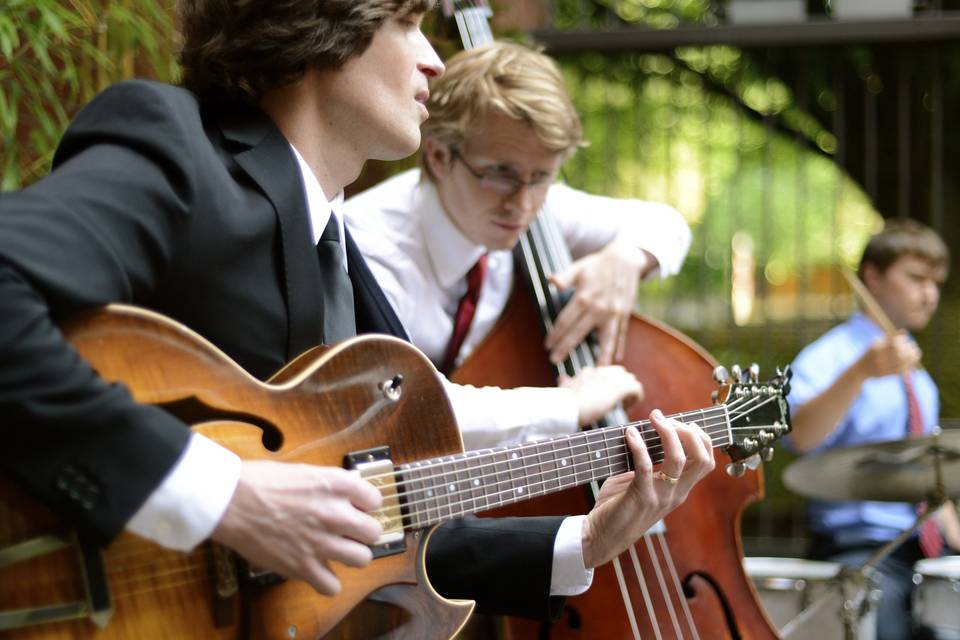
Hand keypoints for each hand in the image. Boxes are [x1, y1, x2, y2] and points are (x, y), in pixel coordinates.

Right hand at [211, 460, 382, 594]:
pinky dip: (327, 582)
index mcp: (335, 485)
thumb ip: (331, 483)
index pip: (375, 499)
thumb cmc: (260, 481)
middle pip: (373, 532)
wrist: (230, 501)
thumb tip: (350, 490)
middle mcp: (334, 513)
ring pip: (363, 559)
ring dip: (352, 556)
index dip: (366, 505)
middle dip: (362, 532)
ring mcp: (321, 542)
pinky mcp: (303, 566)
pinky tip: (319, 571)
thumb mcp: (304, 471)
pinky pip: (332, 586)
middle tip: (349, 532)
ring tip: (338, 551)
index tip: (358, 508)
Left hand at [546, 242, 652, 365]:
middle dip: (565, 347)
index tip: (547, 344)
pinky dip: (618, 347)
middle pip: (579, 332)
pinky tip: (615, 359)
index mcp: (584, 297)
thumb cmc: (597, 265)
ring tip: (595, 370)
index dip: (555, 334)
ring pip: (605, 338)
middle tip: (554, 360)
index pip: (565, 320)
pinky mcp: (624, 314)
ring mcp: (613, 313)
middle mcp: (599, 308)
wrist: (625, 259)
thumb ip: (564, 277)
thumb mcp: (579, 268)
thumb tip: (551, 281)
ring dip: (599, 355)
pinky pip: (621, 334)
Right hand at [559, 365, 643, 425]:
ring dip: (629, 391)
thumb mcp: (564, 389)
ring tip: (624, 404)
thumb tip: (563, 378)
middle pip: (620, 373)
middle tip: (617, 401)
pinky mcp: (621, 387)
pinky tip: (628, 407)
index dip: (608, 384)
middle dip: (621, 385)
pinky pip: (637, 388)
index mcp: (589, 372)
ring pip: (630, 379)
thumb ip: (567, 382)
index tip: (605, 396)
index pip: (605, 372)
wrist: (568, 407)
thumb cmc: (564, 402)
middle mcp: (602, 371)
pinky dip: (636, 397)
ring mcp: (613, 378)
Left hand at [580, 409, 713, 568]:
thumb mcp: (640, 483)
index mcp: (679, 490)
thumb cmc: (617, 507)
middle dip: (689, 432)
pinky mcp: (641, 497)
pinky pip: (646, 466)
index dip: (701, 438)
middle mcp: (675, 494)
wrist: (600, 537)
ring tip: (653, 418)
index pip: (706, 462)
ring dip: (667, 432)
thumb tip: (643, 432)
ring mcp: (660, 497)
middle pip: (702, 459)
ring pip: (678, 459)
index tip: (684, 422)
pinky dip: (639, 445)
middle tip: (666, 419)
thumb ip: (647, 463)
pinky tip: (630, 434)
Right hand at [856, 332, 920, 378]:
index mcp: (876, 348)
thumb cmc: (871, 353)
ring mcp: (883, 367)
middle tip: (913, 345)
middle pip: (900, 353)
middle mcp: (879, 358)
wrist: (861, 370)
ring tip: (916, 352)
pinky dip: (910, 364)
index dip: (902, 341)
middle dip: (909, 349)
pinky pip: (903, 369)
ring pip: (903, 362)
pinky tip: (912, 360)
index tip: (905, 339)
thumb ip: (889, 337)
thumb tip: (904, 332)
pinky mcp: (888, 374)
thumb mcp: (876, 343)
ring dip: (912, 356)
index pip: (893, 343)